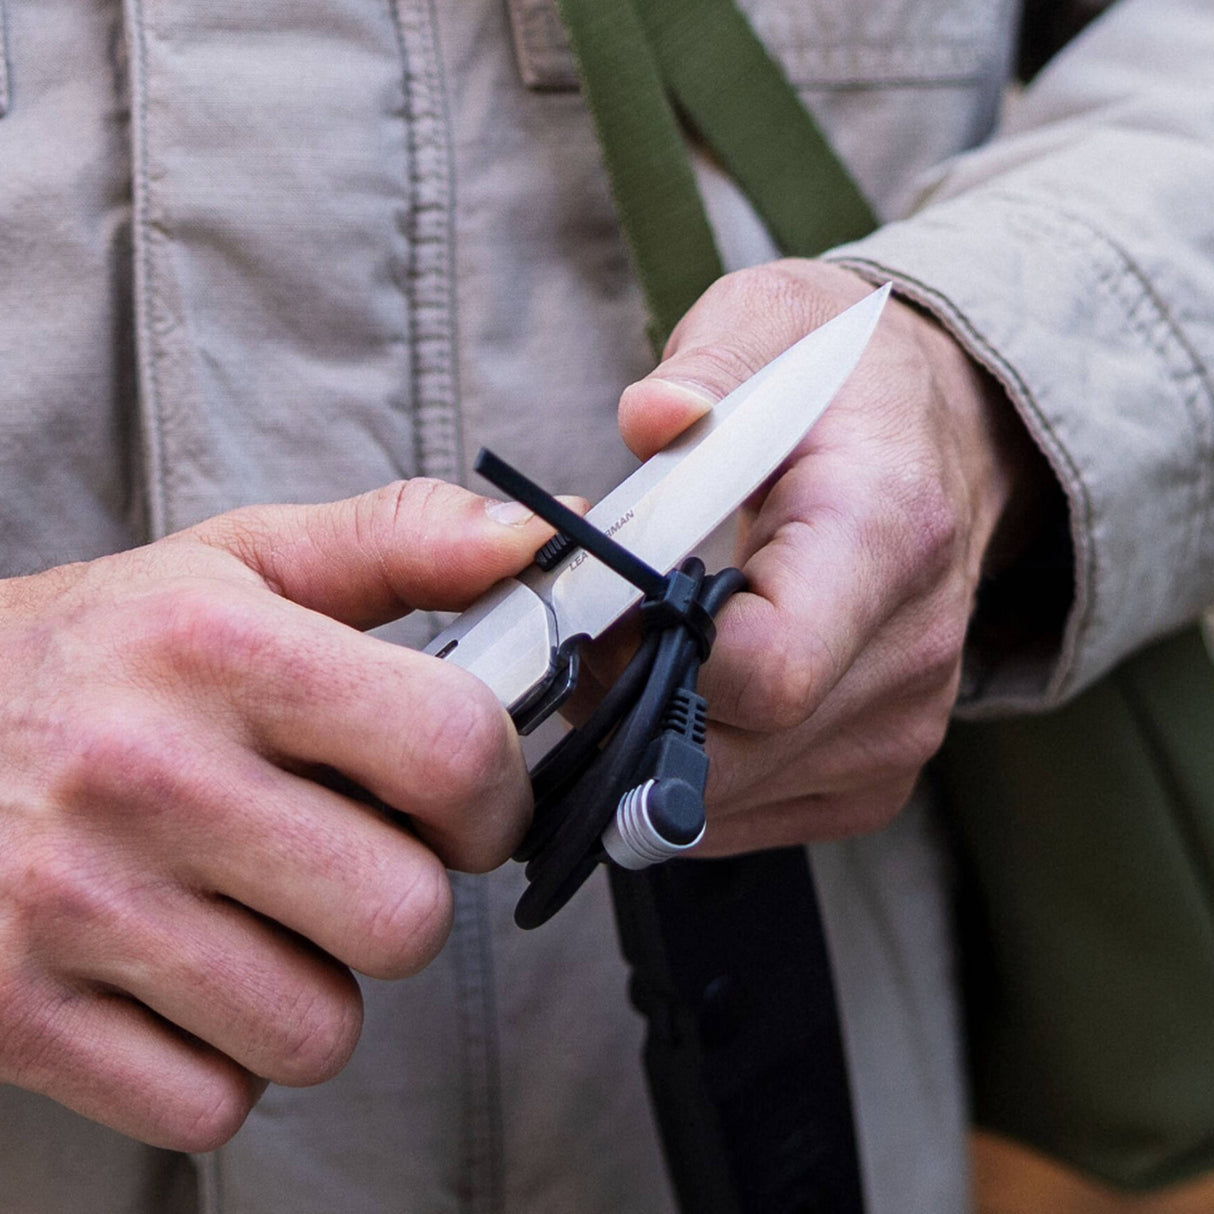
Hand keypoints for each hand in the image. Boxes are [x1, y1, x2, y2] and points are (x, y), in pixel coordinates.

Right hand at [0, 480, 563, 1148]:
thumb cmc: (89, 653)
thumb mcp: (234, 564)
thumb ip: (396, 542)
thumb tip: (528, 539)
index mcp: (219, 647)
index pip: (453, 751)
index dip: (494, 794)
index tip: (465, 802)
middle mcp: (146, 775)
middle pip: (406, 918)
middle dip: (404, 896)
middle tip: (349, 854)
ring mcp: (75, 907)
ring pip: (319, 1029)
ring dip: (315, 984)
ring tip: (255, 909)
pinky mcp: (18, 1016)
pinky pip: (214, 1102)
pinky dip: (222, 1058)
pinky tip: (184, 975)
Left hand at [616, 261, 1047, 853]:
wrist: (948, 441)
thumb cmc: (847, 387)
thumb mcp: (775, 325)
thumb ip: (712, 364)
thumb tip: (654, 418)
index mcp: (884, 538)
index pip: (768, 669)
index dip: (655, 656)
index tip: (608, 608)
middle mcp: (909, 654)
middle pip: (730, 754)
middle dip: (629, 709)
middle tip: (597, 636)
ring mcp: (902, 727)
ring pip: (727, 798)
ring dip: (652, 743)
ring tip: (641, 653)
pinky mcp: (878, 774)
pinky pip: (751, 816)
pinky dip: (690, 772)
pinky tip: (687, 697)